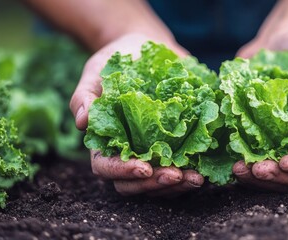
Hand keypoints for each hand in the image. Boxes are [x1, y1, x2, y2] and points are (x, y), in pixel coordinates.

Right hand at [70, 33, 203, 195]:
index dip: (123, 172)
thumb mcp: (95, 73)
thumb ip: (84, 96)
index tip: (143, 168)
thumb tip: (81, 121)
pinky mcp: (175, 146)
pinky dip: (193, 171)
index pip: (107, 167)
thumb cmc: (114, 63)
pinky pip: (182, 167)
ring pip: (160, 183)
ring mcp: (153, 152)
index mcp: (105, 142)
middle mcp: (129, 153)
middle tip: (176, 176)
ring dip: (178, 185)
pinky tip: (206, 170)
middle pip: (136, 184)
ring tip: (196, 179)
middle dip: (155, 184)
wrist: (144, 49)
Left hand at [233, 31, 287, 190]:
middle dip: (278, 178)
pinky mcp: (257, 141)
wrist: (283, 44)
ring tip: (239, 169)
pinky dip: (242, 166)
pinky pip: (251, 161)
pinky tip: (231, 163)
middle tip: (257, 169)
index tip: (287, 162)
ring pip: (273, 177)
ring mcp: (280, 147)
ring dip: (256, 179)